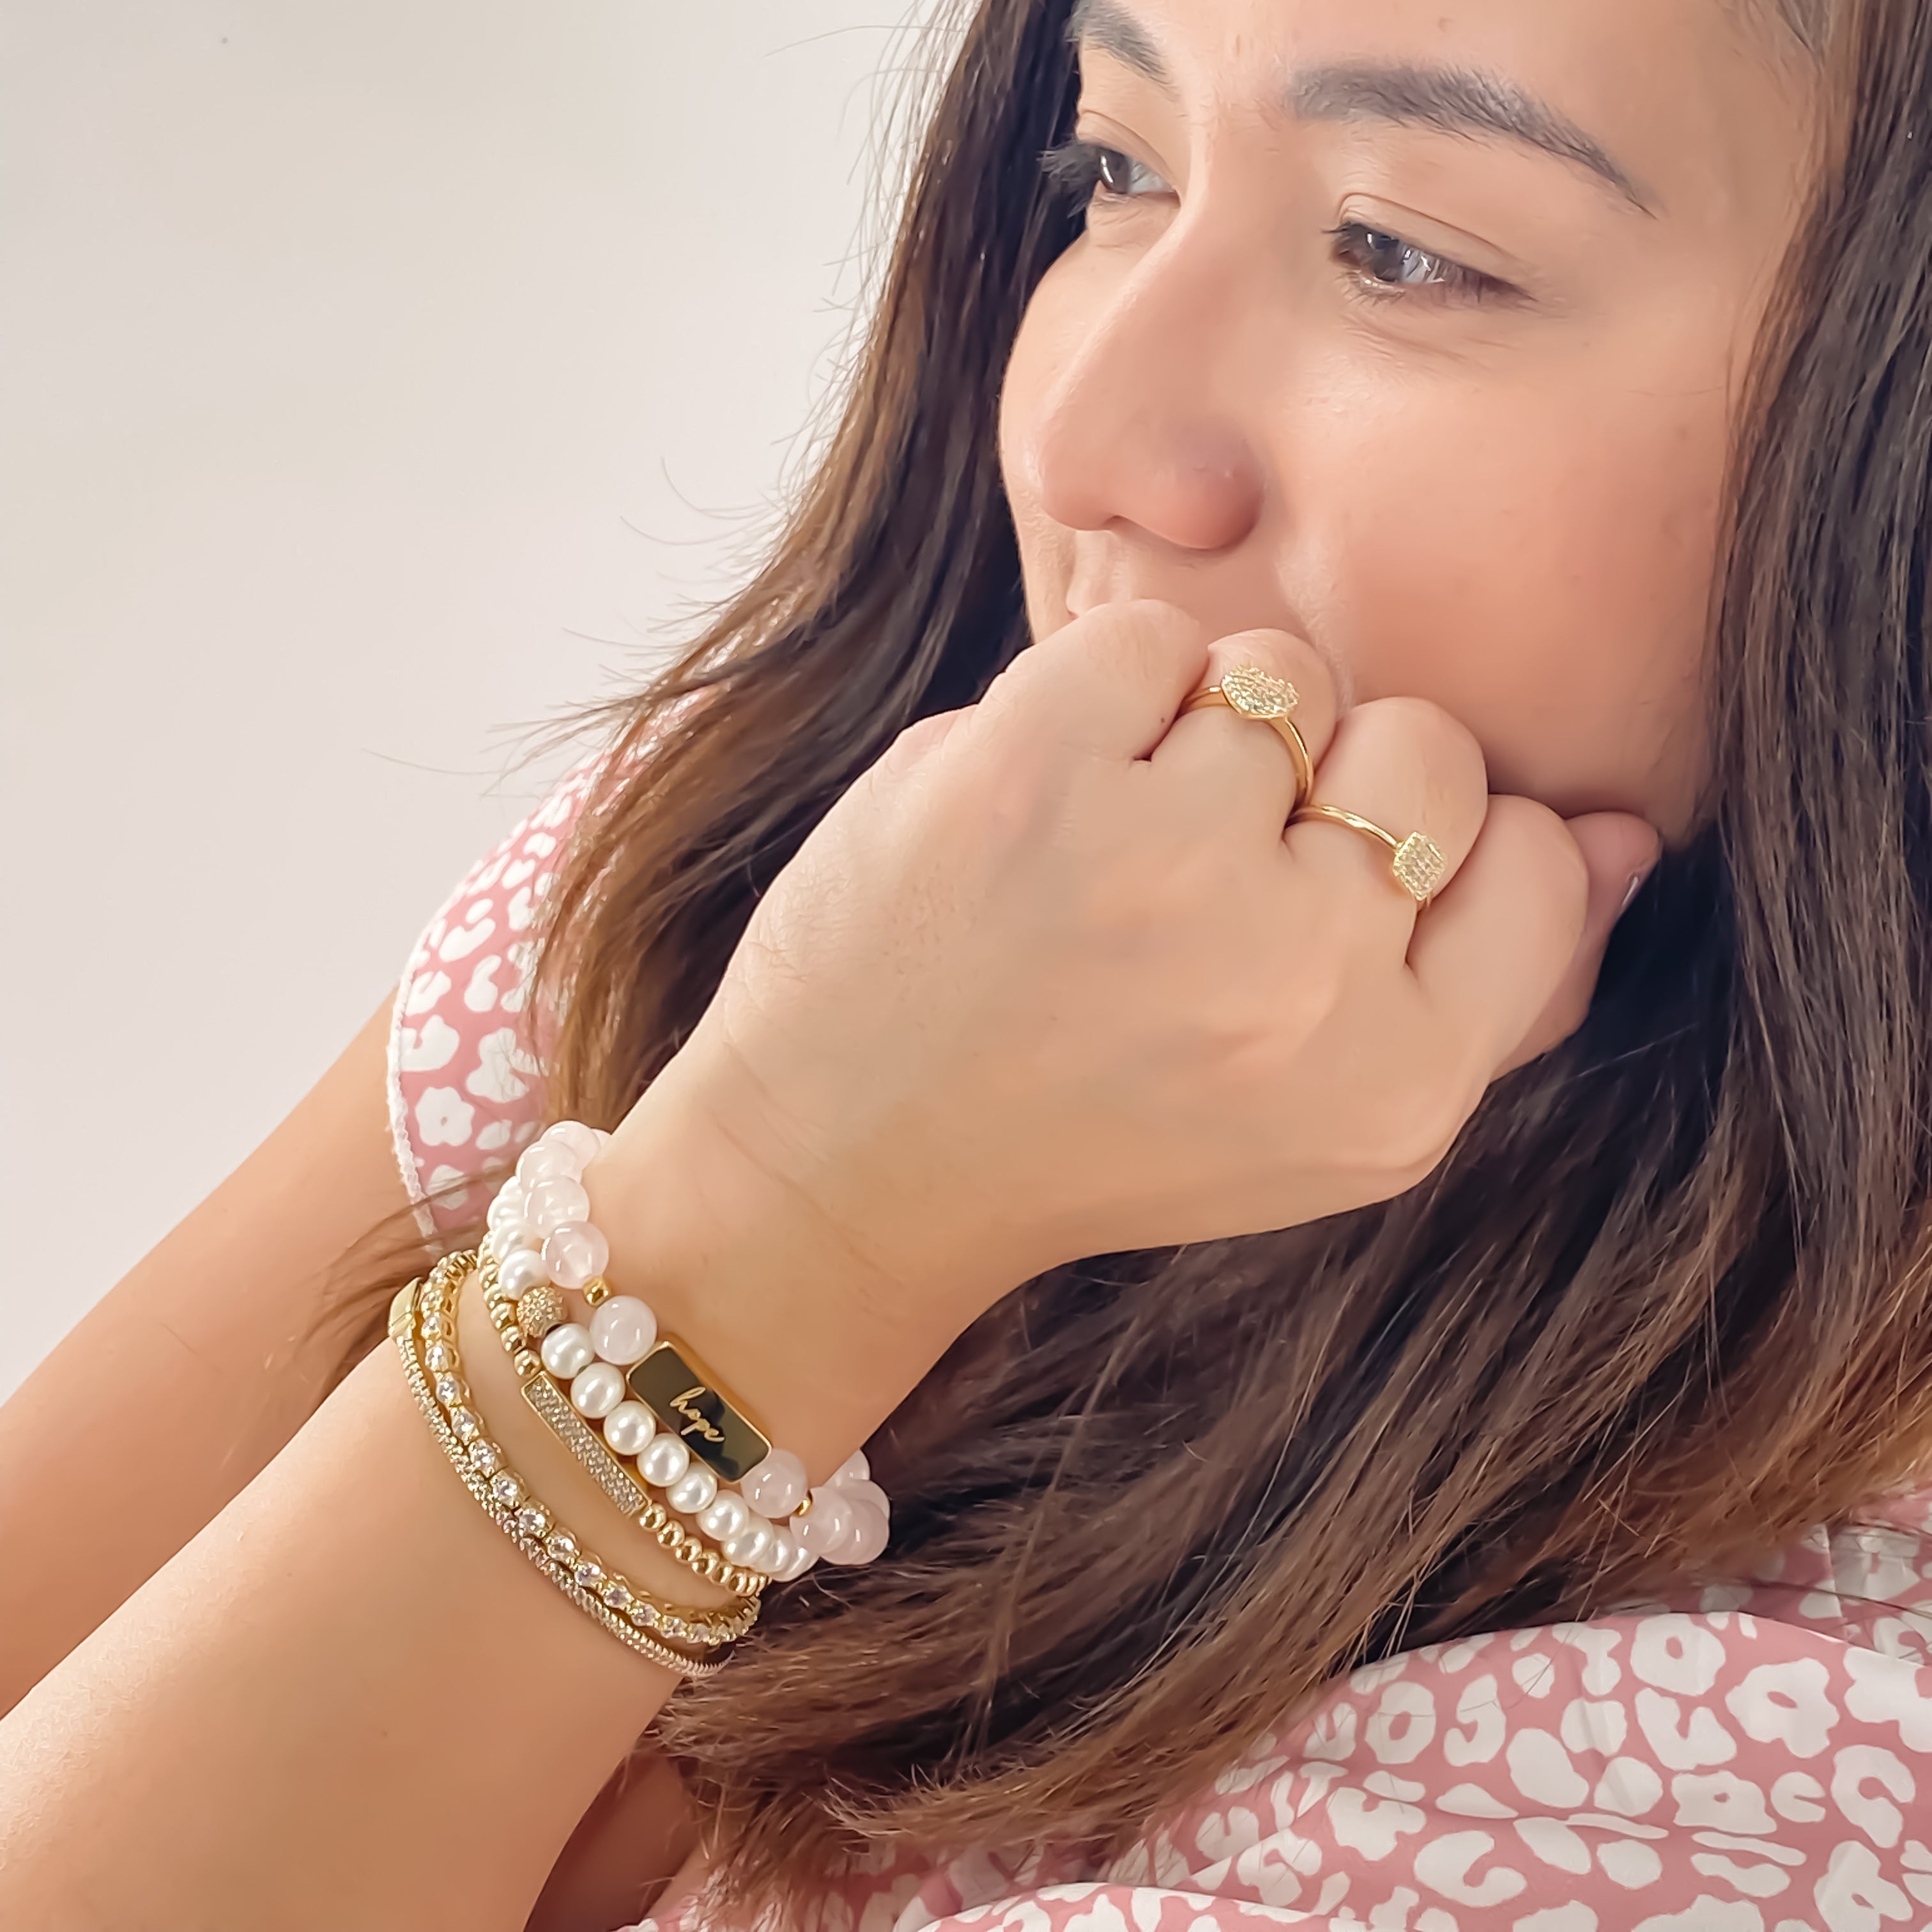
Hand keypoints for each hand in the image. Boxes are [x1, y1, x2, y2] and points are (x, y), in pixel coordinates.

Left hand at [630, 600, 1657, 1335]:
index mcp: (1394, 1089)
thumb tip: (1628, 831)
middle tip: (1205, 873)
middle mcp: (1299, 984)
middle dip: (1325, 783)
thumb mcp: (1320, 1124)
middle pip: (1424, 752)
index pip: (1538, 865)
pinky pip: (1147, 637)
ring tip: (1114, 841)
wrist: (850, 1166)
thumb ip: (1489, 991)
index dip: (1436, 849)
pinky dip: (1093, 697)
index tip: (1330, 885)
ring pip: (1286, 680)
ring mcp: (1163, 867)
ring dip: (1205, 735)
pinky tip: (1041, 800)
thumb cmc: (1093, 1132)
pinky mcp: (1030, 771)